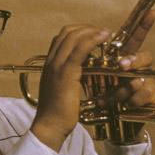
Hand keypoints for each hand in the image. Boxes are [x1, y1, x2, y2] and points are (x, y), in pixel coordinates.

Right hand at [31, 25, 110, 151]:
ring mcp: (57, 66)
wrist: (50, 126)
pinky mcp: (66, 73)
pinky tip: (103, 38)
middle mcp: (51, 62)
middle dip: (86, 28)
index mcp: (50, 65)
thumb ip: (69, 79)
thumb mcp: (62, 91)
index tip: (93, 35)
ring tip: (105, 34)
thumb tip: (82, 75)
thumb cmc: (59, 114)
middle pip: (67, 33)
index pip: (61, 38)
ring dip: (91, 31)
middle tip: (102, 33)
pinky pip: (80, 49)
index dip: (78, 32)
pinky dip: (92, 40)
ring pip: (73, 37)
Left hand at [94, 9, 154, 141]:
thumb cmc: (86, 101)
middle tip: (122, 66)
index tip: (151, 11)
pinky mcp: (147, 101)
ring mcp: (142, 84)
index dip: (142, 25)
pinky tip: (124, 104)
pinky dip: (134, 99)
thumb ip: (84, 57)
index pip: (132, 39)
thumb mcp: (81, 75)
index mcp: (118, 60)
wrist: (98, 126)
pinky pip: (148, 94)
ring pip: (144, 77)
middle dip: (134, 61)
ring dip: (126, 88)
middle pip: (145, 56)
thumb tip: (81, 39)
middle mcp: (133, 70)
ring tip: (111, 98)